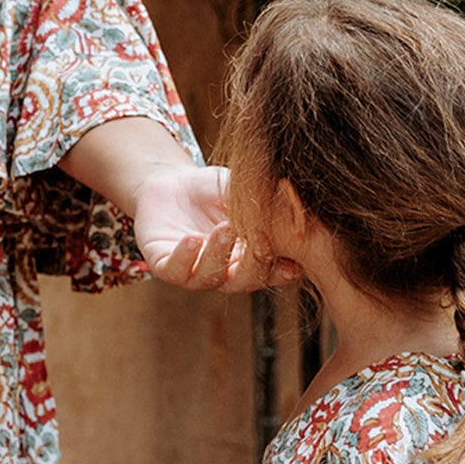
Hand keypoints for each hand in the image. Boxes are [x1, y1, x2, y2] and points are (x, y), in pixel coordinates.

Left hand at [133, 166, 298, 291]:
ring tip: (225, 229)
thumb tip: (299, 204)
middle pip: (246, 280)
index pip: (274, 270)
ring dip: (220, 255)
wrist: (171, 183)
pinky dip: (185, 257)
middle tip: (260, 238)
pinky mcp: (164, 266)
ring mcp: (195, 273)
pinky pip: (175, 270)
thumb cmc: (213, 191)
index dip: (284, 267)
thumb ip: (268, 203)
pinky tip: (193, 239)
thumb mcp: (244, 193)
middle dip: (256, 262)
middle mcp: (225, 273)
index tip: (295, 257)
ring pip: (211, 277)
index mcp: (250, 260)